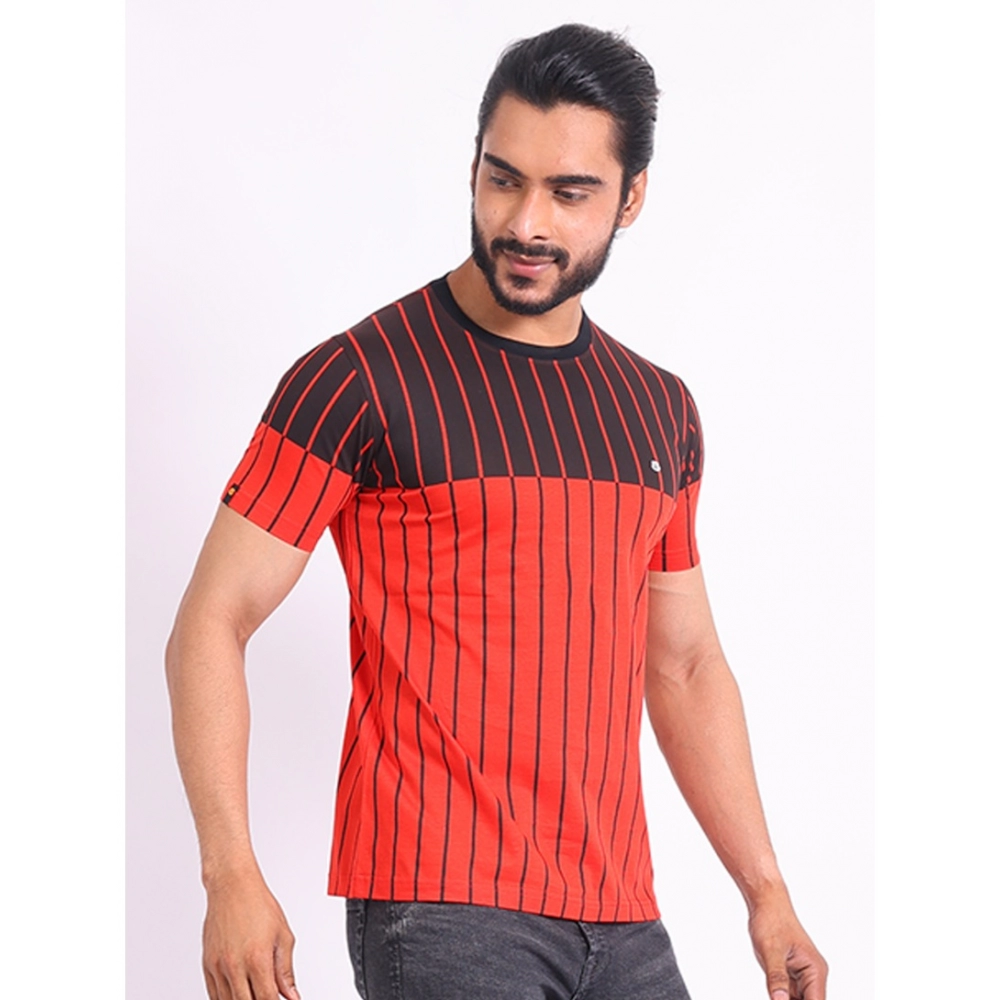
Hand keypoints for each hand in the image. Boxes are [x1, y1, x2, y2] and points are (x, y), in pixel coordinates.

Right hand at [202, 872, 299, 999]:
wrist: (232, 886)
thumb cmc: (258, 904)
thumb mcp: (283, 935)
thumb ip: (286, 970)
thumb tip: (291, 994)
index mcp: (257, 959)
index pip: (267, 999)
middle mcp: (235, 966)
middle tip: (267, 995)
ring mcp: (218, 967)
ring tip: (254, 992)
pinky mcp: (207, 965)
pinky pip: (214, 994)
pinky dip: (226, 999)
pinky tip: (238, 995)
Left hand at [748, 889, 826, 999]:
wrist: (766, 903)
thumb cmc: (772, 921)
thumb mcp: (771, 951)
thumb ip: (776, 978)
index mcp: (815, 970)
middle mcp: (812, 975)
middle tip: (775, 995)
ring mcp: (802, 975)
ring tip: (774, 990)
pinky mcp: (791, 974)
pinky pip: (789, 994)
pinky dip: (781, 998)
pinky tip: (773, 994)